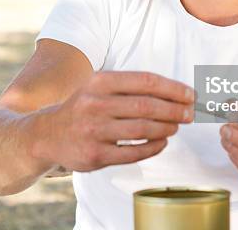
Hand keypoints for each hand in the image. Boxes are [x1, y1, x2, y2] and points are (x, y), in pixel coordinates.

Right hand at [35, 71, 193, 171]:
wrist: (46, 135)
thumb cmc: (83, 108)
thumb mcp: (98, 87)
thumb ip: (130, 87)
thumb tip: (174, 91)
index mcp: (99, 82)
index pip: (145, 81)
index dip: (173, 88)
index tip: (190, 94)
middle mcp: (95, 104)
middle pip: (147, 105)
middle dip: (175, 110)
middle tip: (190, 114)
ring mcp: (94, 131)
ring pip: (142, 129)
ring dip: (166, 128)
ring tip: (176, 127)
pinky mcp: (95, 155)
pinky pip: (134, 152)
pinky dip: (153, 147)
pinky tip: (161, 142)